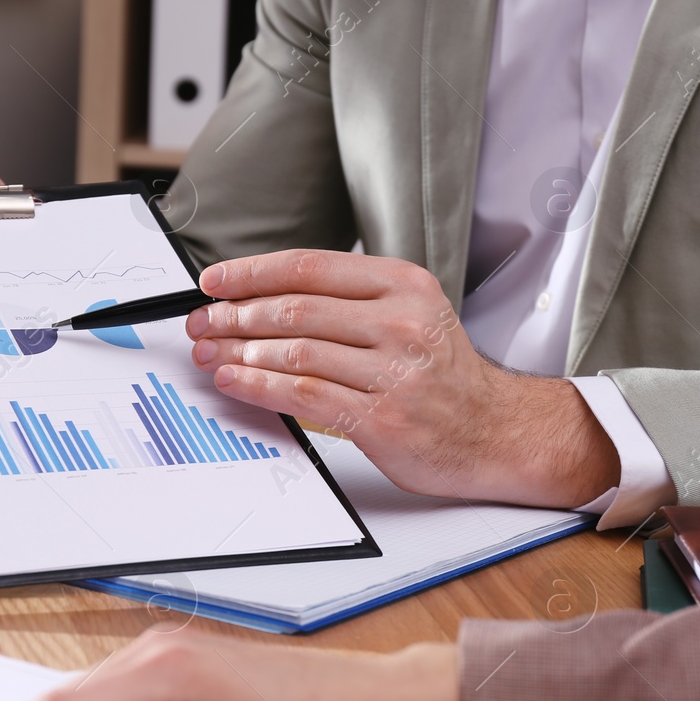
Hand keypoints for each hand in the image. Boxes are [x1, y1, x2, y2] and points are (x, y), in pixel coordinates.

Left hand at [187, 249, 619, 506]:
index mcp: (404, 286)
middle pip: (296, 308)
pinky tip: (234, 382)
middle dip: (235, 315)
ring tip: (208, 353)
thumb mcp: (414, 314)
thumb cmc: (446, 376)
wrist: (497, 431)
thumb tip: (271, 298)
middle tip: (202, 321)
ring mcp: (393, 372)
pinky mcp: (382, 418)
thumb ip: (352, 301)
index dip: (253, 272)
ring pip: (295, 351)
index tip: (216, 281)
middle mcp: (400, 323)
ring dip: (239, 352)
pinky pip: (304, 396)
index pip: (310, 268)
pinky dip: (259, 387)